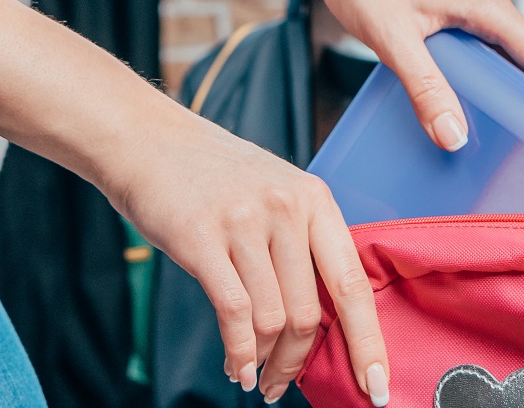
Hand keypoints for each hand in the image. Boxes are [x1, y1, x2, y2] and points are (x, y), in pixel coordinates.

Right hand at [111, 93, 389, 405]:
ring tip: (253, 375)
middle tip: (281, 387)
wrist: (148, 141)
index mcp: (314, 199)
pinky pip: (233, 313)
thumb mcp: (275, 193)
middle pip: (308, 313)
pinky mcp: (201, 238)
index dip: (367, 340)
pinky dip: (239, 353)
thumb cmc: (213, 176)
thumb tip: (318, 323)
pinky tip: (236, 368)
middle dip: (297, 363)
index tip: (376, 385)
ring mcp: (244, 222)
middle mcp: (286, 207)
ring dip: (265, 361)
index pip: (352, 283)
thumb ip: (301, 245)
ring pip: (272, 319)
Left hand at [313, 0, 523, 148]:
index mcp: (487, 6)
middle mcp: (489, 5)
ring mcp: (473, 7)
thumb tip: (456, 139)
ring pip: (519, 57)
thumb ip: (425, 87)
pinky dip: (510, 81)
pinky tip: (502, 107)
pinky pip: (495, 52)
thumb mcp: (392, 36)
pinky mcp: (455, 12)